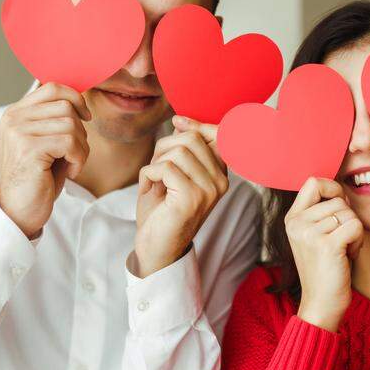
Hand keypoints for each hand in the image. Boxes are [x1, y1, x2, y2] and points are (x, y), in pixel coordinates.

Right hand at [0, 83, 90, 237]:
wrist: (19, 210)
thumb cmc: (37, 177)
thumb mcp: (46, 141)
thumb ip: (55, 119)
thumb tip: (79, 96)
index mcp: (16, 113)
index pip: (52, 87)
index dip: (76, 98)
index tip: (85, 117)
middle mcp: (14, 118)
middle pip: (66, 106)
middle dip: (81, 131)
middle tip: (75, 153)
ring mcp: (19, 132)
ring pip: (71, 124)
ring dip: (81, 147)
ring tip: (72, 164)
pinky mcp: (29, 149)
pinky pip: (70, 142)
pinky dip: (79, 158)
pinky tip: (70, 172)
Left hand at [131, 116, 228, 276]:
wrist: (155, 247)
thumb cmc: (162, 211)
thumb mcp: (173, 174)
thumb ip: (181, 149)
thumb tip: (182, 122)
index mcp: (220, 174)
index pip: (219, 135)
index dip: (197, 124)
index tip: (178, 121)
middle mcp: (220, 182)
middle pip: (192, 139)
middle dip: (165, 146)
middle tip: (156, 167)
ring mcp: (208, 191)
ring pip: (178, 151)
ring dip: (156, 161)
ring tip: (153, 180)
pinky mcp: (191, 199)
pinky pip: (165, 168)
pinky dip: (148, 174)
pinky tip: (149, 189)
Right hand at [287, 177, 363, 331]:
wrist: (321, 304)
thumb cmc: (325, 269)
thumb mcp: (315, 236)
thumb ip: (321, 213)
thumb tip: (342, 190)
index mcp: (292, 218)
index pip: (313, 182)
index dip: (333, 189)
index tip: (341, 208)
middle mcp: (296, 223)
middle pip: (337, 200)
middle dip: (348, 218)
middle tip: (341, 241)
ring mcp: (309, 233)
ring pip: (348, 213)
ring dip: (354, 231)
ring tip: (343, 250)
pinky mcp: (327, 244)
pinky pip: (356, 226)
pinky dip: (359, 241)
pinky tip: (349, 255)